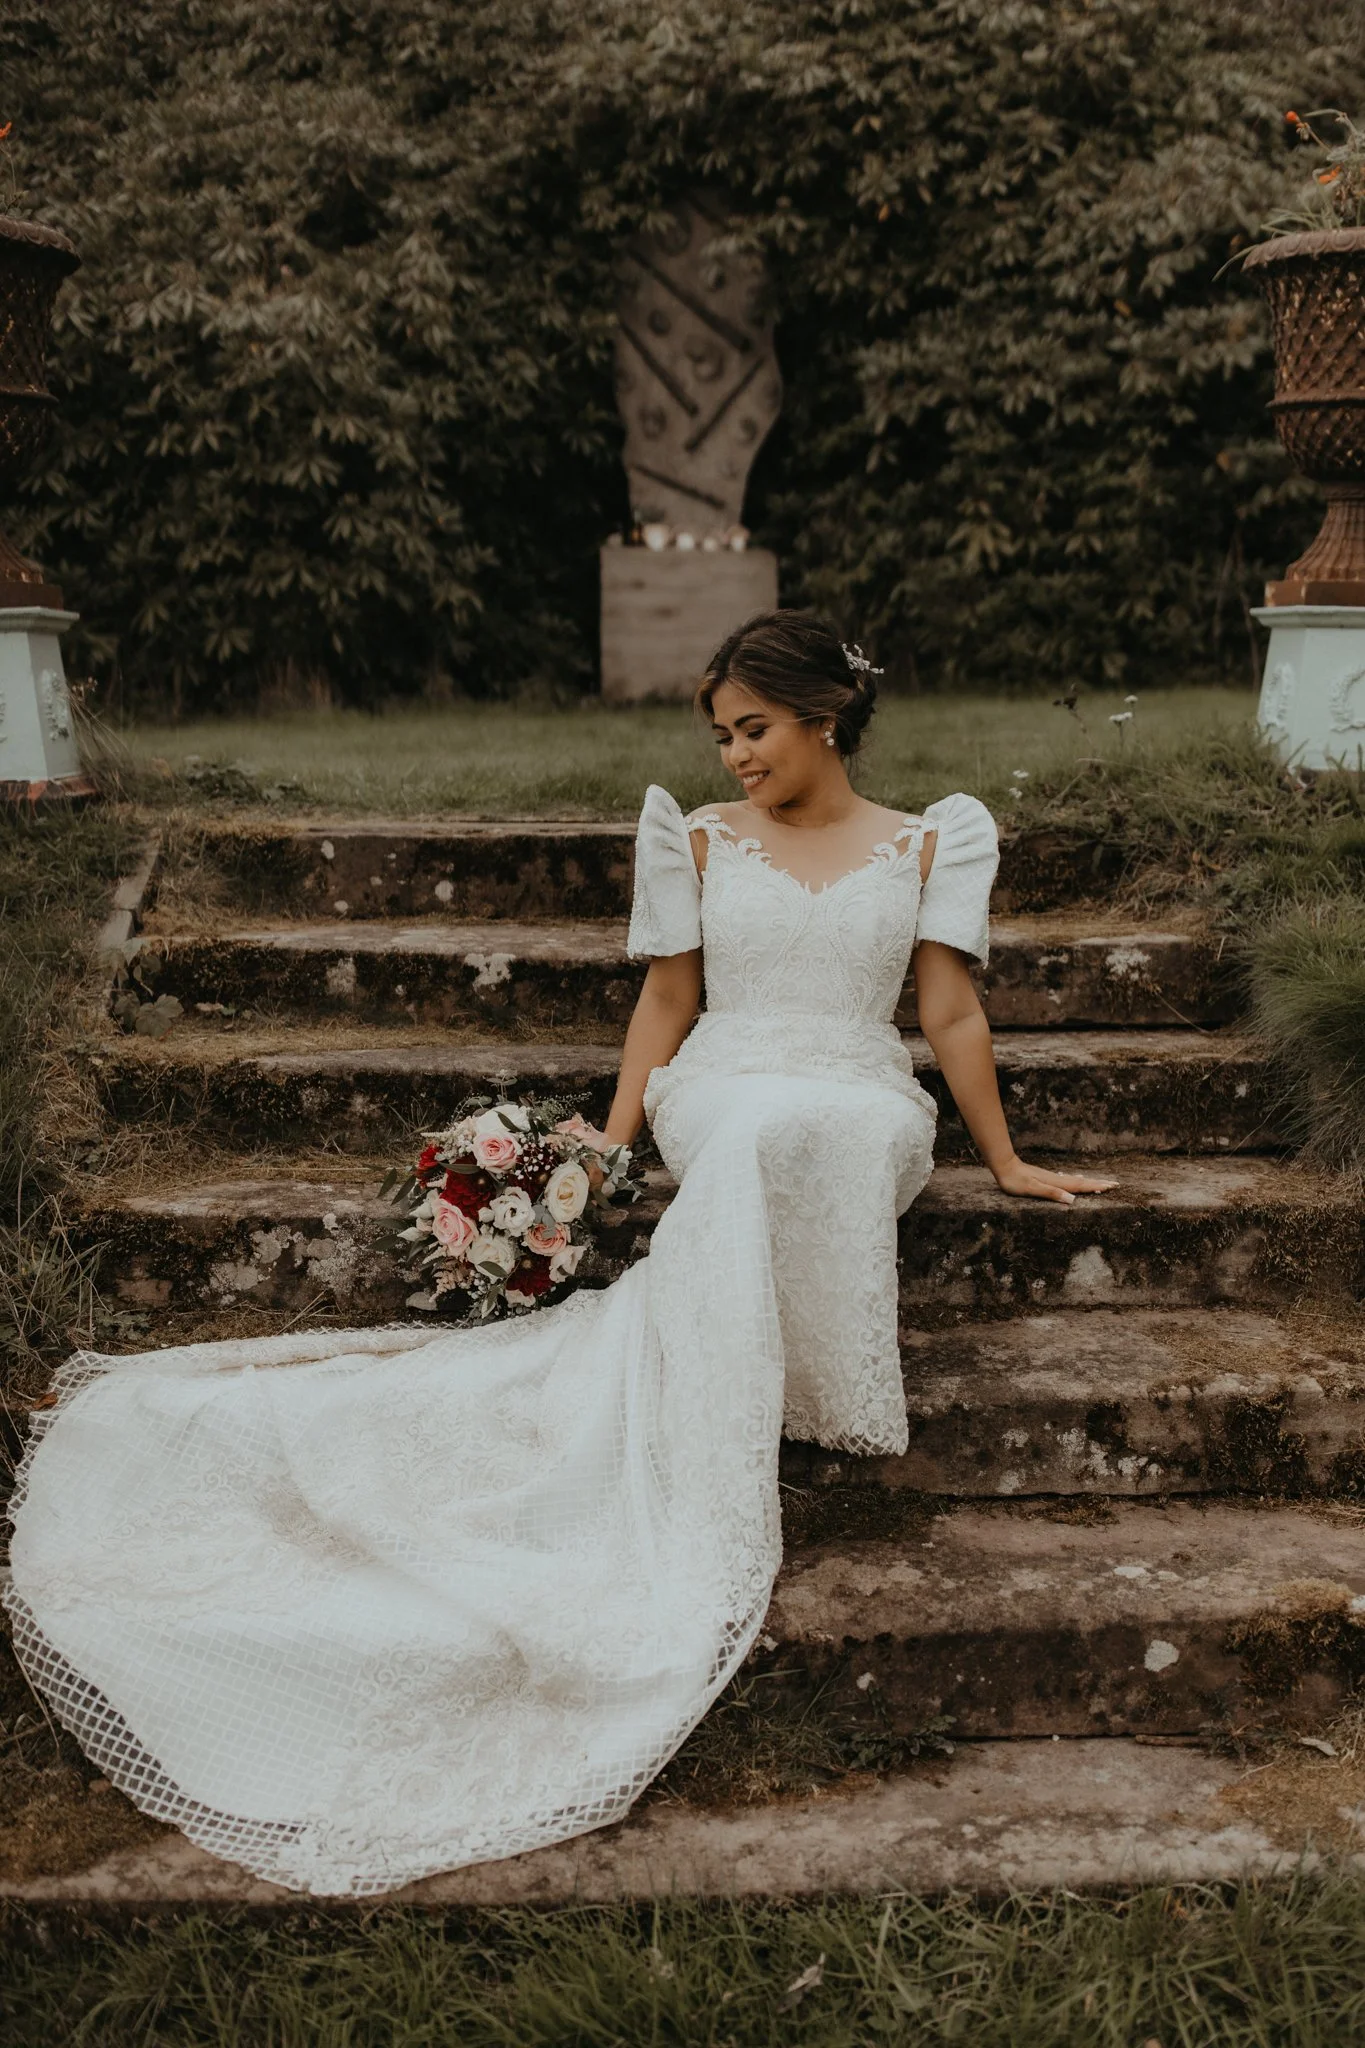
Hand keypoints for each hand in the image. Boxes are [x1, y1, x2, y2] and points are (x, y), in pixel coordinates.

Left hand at [990, 1155, 1118, 1204]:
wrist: (1004, 1165)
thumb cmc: (1015, 1180)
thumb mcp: (1032, 1189)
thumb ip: (1051, 1194)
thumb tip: (1072, 1200)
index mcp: (1056, 1183)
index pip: (1080, 1186)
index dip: (1096, 1187)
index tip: (1111, 1186)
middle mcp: (1056, 1179)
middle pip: (1081, 1182)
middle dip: (1098, 1183)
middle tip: (1114, 1184)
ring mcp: (1051, 1178)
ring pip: (1074, 1180)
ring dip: (1089, 1182)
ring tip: (1101, 1183)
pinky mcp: (1045, 1178)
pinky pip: (1066, 1180)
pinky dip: (1076, 1182)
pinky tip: (1075, 1180)